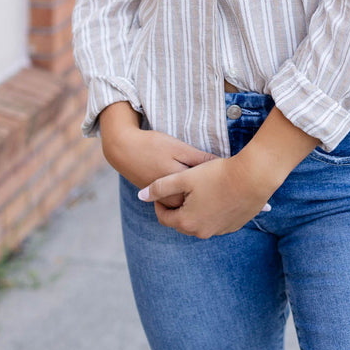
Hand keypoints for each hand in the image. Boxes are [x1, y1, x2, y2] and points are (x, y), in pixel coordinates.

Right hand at [98, 102, 216, 205]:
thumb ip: (199, 158)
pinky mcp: (158, 199)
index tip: (225, 174)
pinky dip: (186, 196)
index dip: (217, 182)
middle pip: (197, 201)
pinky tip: (192, 186)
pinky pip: (177, 203)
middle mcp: (171, 197)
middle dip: (209, 192)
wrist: (123, 150)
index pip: (206, 190)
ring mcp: (163, 200)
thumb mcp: (178, 148)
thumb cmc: (152, 145)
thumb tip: (221, 164)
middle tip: (218, 180)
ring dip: (197, 196)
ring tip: (207, 184)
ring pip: (187, 204)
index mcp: (179, 184)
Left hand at [138, 153, 274, 237]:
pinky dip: (212, 210)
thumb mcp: (185, 177)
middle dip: (177, 206)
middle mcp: (201, 232)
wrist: (253, 177)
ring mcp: (219, 230)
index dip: (158, 203)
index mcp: (186, 221)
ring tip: (199, 188)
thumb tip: (140, 196)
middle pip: (181, 221)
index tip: (161, 190)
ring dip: (195, 208)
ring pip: (199, 221)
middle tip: (180, 188)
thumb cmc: (217, 174)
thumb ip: (160, 187)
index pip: (164, 217)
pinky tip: (217, 193)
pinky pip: (216, 220)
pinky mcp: (234, 225)